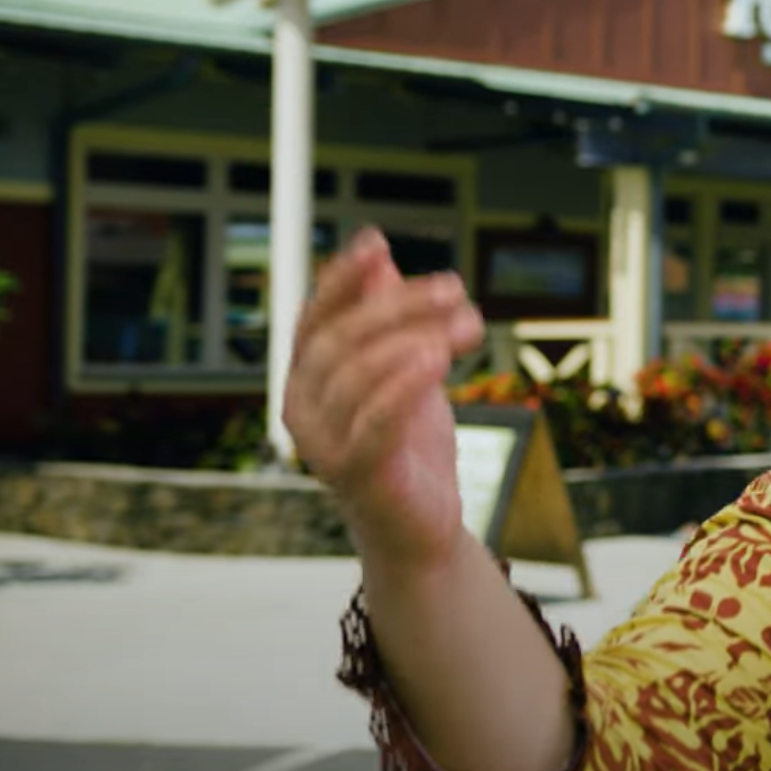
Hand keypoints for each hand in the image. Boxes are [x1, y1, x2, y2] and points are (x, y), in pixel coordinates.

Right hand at [282, 226, 484, 576]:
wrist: (420, 526)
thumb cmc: (408, 447)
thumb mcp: (405, 372)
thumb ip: (390, 321)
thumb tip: (379, 257)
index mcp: (309, 377)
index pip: (315, 317)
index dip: (342, 278)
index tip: (376, 243)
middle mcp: (303, 407)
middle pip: (340, 339)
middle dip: (398, 305)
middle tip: (454, 288)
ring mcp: (323, 443)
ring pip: (358, 375)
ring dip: (415, 338)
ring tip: (467, 325)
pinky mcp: (355, 474)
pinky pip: (374, 422)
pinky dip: (403, 386)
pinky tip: (436, 359)